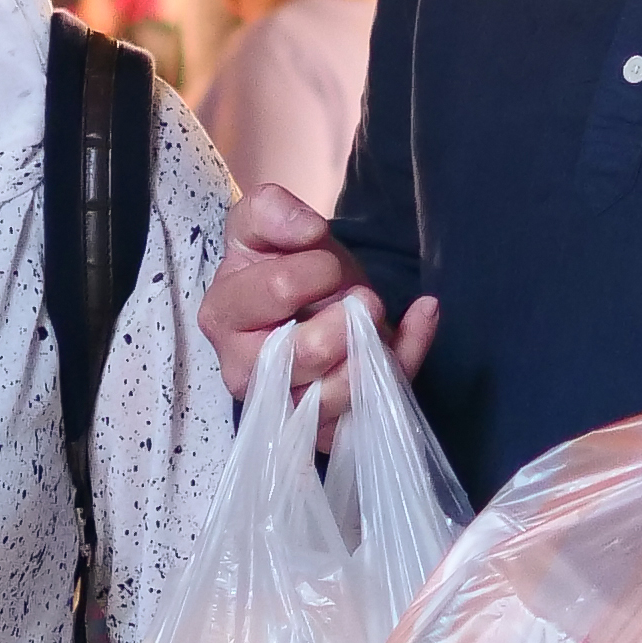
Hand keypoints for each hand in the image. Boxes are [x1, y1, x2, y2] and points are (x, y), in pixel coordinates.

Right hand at [204, 185, 436, 428]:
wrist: (310, 302)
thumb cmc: (281, 266)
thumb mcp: (262, 224)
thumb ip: (271, 211)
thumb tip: (307, 230)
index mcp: (222, 316)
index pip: (278, 291)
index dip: (316, 269)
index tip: (325, 263)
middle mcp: (243, 372)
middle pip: (307, 352)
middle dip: (350, 314)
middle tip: (361, 296)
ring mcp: (284, 409)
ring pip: (341, 392)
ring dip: (373, 345)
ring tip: (374, 316)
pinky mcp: (323, 431)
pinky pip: (376, 407)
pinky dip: (407, 357)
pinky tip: (419, 318)